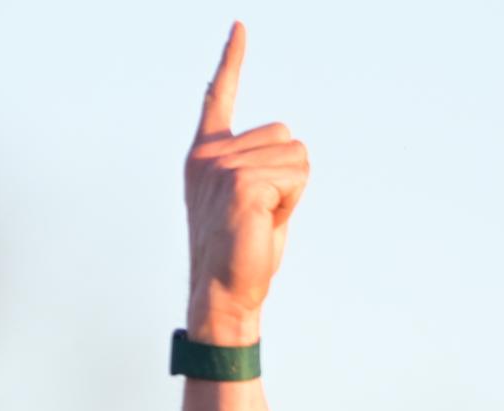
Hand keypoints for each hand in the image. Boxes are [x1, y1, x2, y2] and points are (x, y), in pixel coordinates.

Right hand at [184, 23, 308, 343]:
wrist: (224, 291)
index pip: (221, 96)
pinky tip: (264, 223)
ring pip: (297, 157)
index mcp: (206, 152)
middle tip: (261, 212)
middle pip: (287, 136)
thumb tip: (293, 144)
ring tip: (261, 220)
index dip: (233, 60)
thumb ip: (262, 166)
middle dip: (289, 176)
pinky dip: (292, 203)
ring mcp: (223, 166)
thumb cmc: (242, 251)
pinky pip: (295, 178)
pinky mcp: (242, 184)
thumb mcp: (251, 198)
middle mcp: (210, 153)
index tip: (241, 26)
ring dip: (292, 193)